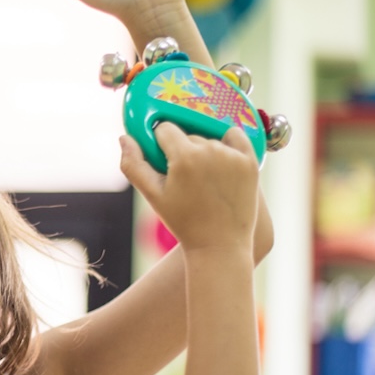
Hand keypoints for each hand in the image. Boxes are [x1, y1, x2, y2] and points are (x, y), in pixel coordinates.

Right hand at [120, 124, 258, 254]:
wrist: (220, 245)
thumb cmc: (184, 222)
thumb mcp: (152, 195)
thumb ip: (133, 164)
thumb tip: (125, 138)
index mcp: (184, 157)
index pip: (165, 129)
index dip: (160, 144)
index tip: (164, 161)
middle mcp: (210, 151)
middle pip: (187, 135)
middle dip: (182, 151)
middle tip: (184, 178)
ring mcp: (233, 156)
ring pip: (209, 139)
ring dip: (204, 152)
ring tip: (204, 180)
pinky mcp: (250, 161)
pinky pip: (235, 137)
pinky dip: (228, 143)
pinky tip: (222, 162)